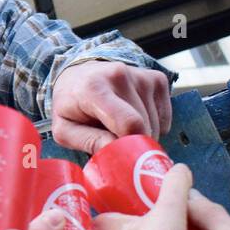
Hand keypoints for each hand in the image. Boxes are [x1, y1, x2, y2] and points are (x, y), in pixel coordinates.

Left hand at [51, 60, 171, 153]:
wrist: (78, 77)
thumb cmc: (71, 106)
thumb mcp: (65, 129)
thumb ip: (89, 141)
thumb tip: (115, 150)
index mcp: (94, 88)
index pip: (129, 123)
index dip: (130, 146)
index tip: (120, 154)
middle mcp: (120, 75)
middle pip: (144, 126)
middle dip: (133, 143)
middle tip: (114, 141)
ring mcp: (141, 76)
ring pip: (156, 124)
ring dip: (142, 134)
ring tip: (120, 127)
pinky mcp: (156, 79)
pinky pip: (164, 117)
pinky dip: (153, 125)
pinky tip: (134, 118)